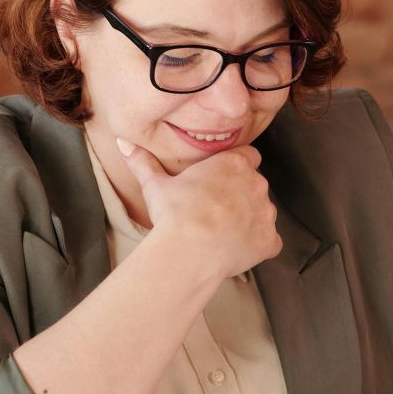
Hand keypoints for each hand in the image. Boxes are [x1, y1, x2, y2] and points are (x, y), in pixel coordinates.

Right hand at [115, 139, 281, 279]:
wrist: (190, 250)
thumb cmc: (175, 213)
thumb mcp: (155, 185)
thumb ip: (143, 163)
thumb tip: (123, 143)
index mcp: (235, 164)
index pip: (247, 157)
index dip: (234, 169)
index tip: (220, 182)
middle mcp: (257, 184)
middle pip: (255, 186)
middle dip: (241, 196)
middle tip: (216, 211)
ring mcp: (266, 213)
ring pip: (263, 213)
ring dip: (249, 220)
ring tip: (222, 233)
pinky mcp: (269, 240)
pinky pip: (269, 241)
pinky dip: (257, 246)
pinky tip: (236, 250)